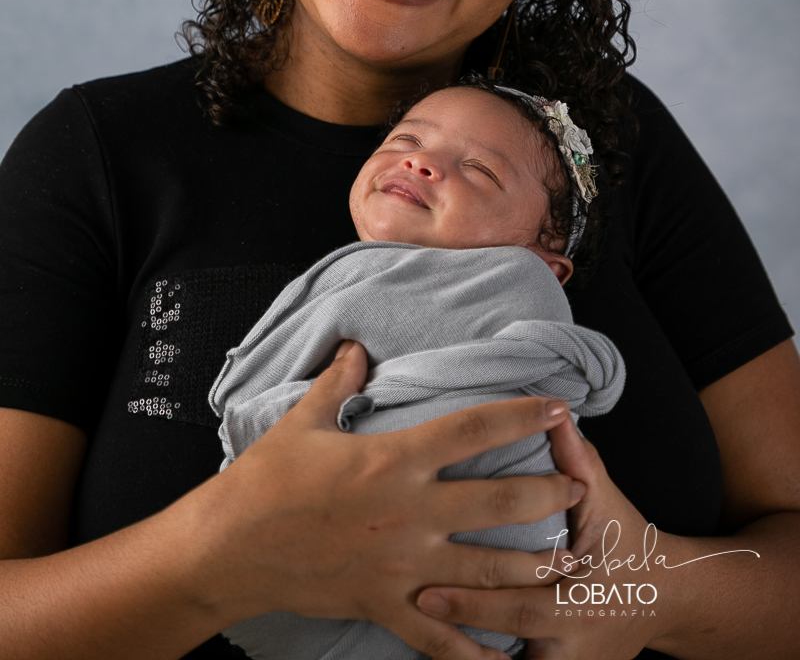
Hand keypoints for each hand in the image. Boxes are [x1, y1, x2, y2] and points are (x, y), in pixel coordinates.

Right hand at [186, 340, 584, 659]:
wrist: (230, 549)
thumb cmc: (266, 480)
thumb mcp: (303, 420)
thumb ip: (339, 382)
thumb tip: (357, 346)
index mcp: (393, 460)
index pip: (471, 429)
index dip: (518, 414)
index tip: (555, 406)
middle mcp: (408, 513)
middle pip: (496, 502)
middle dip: (545, 494)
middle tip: (578, 489)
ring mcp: (401, 565)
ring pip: (485, 570)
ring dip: (532, 565)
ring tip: (568, 562)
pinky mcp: (385, 605)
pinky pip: (440, 635)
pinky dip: (476, 650)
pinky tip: (506, 657)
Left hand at [417, 414, 679, 657]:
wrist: (666, 597)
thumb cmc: (625, 537)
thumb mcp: (604, 498)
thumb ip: (577, 459)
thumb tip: (553, 412)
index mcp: (581, 599)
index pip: (519, 607)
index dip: (473, 603)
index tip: (426, 590)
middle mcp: (573, 640)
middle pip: (505, 643)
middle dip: (459, 626)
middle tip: (413, 605)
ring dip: (470, 654)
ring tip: (422, 630)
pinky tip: (453, 653)